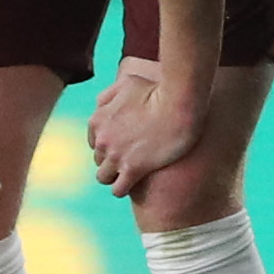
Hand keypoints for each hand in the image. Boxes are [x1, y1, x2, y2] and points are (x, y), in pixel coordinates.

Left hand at [87, 56, 204, 197]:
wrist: (178, 103)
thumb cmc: (157, 90)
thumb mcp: (127, 83)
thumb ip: (109, 95)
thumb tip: (100, 107)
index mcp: (98, 119)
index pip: (95, 142)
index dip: (109, 144)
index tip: (123, 145)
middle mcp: (102, 139)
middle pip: (99, 159)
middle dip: (112, 160)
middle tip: (131, 158)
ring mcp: (116, 155)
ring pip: (103, 177)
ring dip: (115, 177)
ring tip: (130, 174)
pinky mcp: (133, 168)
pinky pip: (118, 190)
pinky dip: (123, 189)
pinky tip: (135, 184)